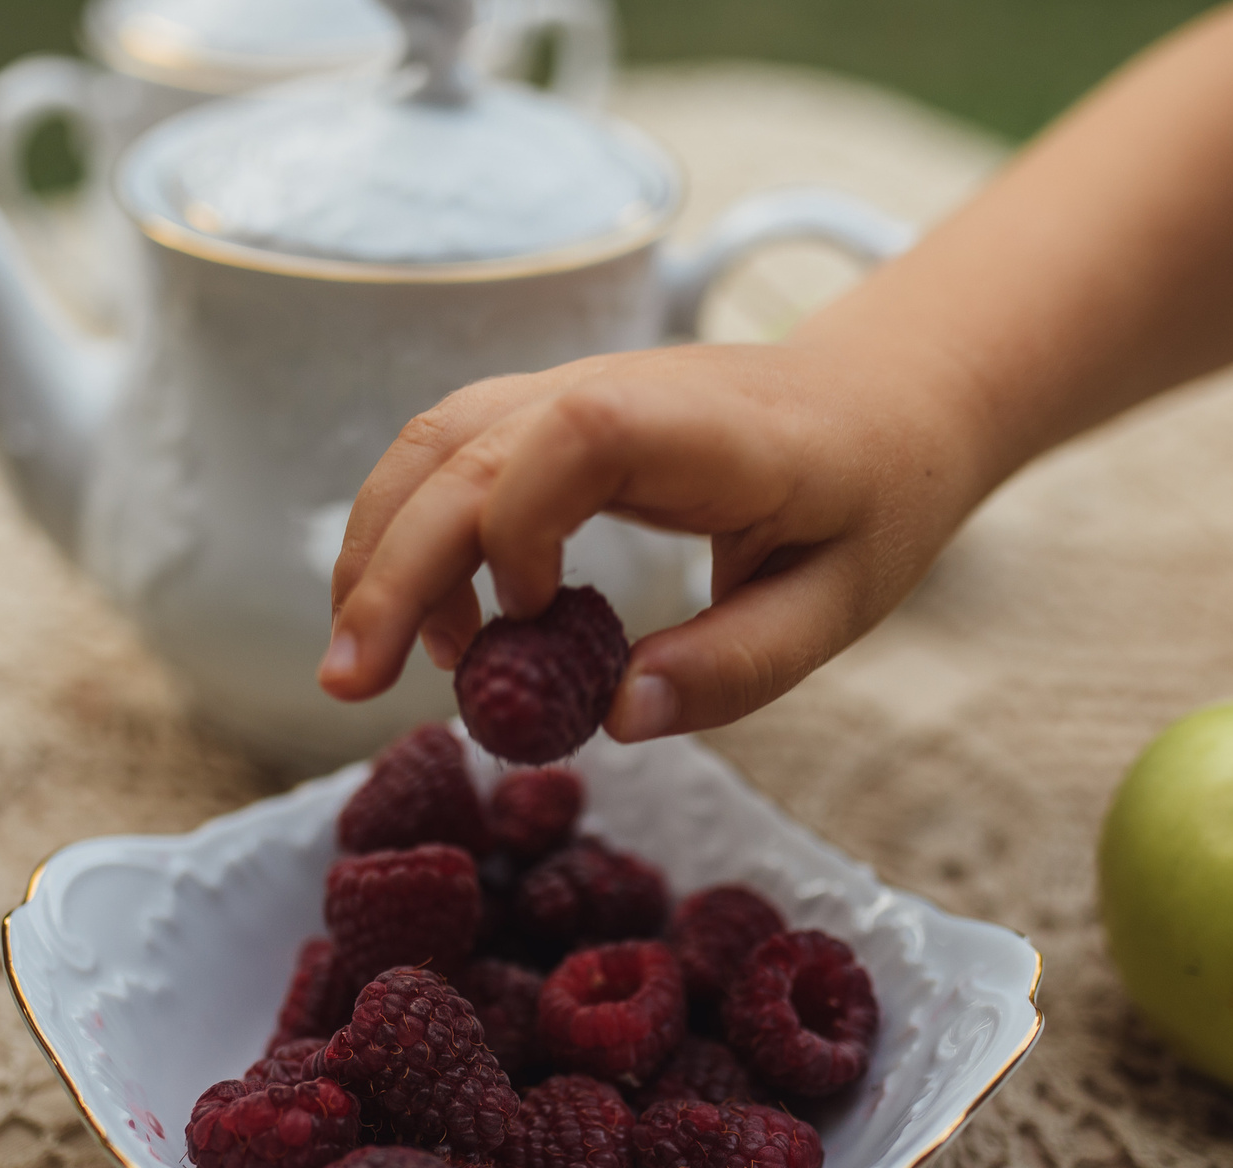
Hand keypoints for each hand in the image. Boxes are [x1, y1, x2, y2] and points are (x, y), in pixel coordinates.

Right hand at [319, 337, 981, 741]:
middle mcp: (619, 386)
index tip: (529, 624)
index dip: (519, 525)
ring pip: (433, 441)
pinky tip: (436, 623)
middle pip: (466, 444)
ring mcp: (573, 388)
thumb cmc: (868, 502)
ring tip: (369, 663)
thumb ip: (739, 664)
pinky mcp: (550, 409)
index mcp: (709, 431)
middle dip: (391, 566)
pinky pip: (449, 454)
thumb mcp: (839, 603)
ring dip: (379, 547)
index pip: (577, 435)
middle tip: (348, 685)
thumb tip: (618, 718)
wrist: (883, 400)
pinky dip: (411, 532)